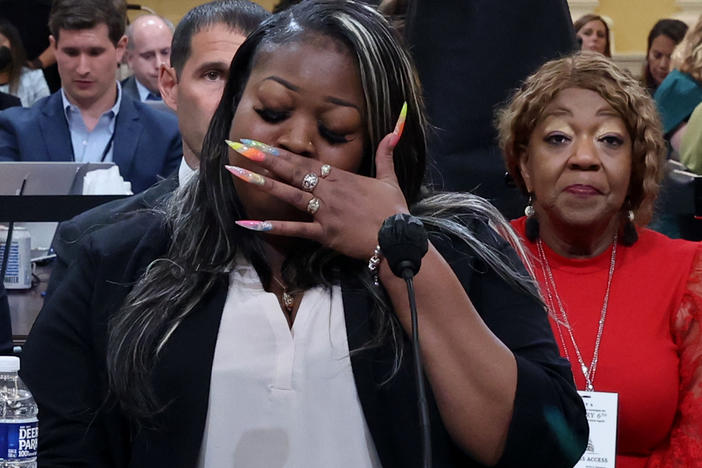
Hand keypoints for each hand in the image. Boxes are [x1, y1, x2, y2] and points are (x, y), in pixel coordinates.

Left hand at [226, 126, 407, 260]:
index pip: (306, 161)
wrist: (397, 239)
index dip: (282, 152)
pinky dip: (271, 226)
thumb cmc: (394, 211)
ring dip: (263, 182)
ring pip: (289, 194)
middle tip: (241, 147)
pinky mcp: (323, 232)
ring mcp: (324, 211)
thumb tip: (394, 130)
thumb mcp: (391, 179)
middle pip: (292, 171)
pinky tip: (249, 222)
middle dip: (265, 158)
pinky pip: (294, 229)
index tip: (261, 144)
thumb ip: (386, 154)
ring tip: (239, 172)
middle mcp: (329, 191)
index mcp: (342, 177)